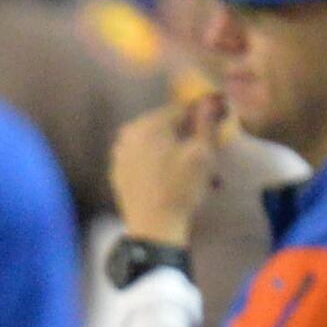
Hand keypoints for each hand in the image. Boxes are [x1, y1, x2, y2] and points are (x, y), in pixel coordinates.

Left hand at [110, 91, 226, 246]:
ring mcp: (119, 152)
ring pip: (149, 138)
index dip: (198, 115)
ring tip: (183, 159)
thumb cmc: (181, 188)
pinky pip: (138, 154)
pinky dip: (151, 156)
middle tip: (198, 144)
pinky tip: (165, 171)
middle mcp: (128, 133)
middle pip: (162, 122)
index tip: (211, 123)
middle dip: (181, 129)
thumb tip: (210, 100)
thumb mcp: (202, 152)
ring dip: (166, 142)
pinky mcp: (116, 170)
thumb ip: (206, 122)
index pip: (180, 109)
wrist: (154, 226)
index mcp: (149, 125)